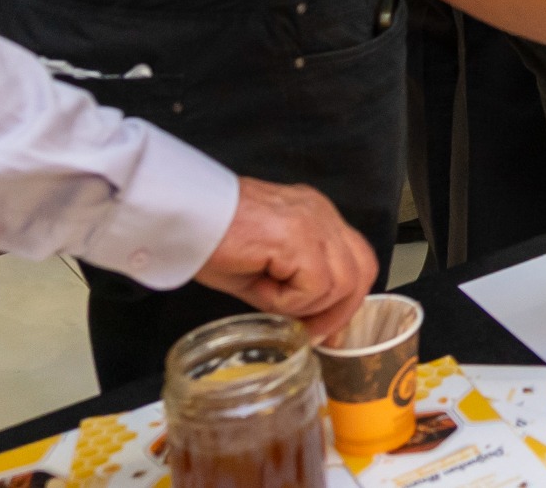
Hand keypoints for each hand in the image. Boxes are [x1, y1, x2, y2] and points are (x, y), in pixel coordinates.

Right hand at [195, 178, 375, 339]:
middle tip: (310, 332)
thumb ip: (291, 286)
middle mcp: (321, 214)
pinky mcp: (298, 236)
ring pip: (343, 282)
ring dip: (307, 306)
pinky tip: (262, 289)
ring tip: (269, 298)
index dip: (347, 300)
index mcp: (316, 216)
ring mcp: (314, 221)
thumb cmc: (209, 238)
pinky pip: (315, 284)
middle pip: (362, 269)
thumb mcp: (260, 268)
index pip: (356, 259)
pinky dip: (290, 300)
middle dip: (340, 311)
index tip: (328, 330)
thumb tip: (308, 321)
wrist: (183, 215)